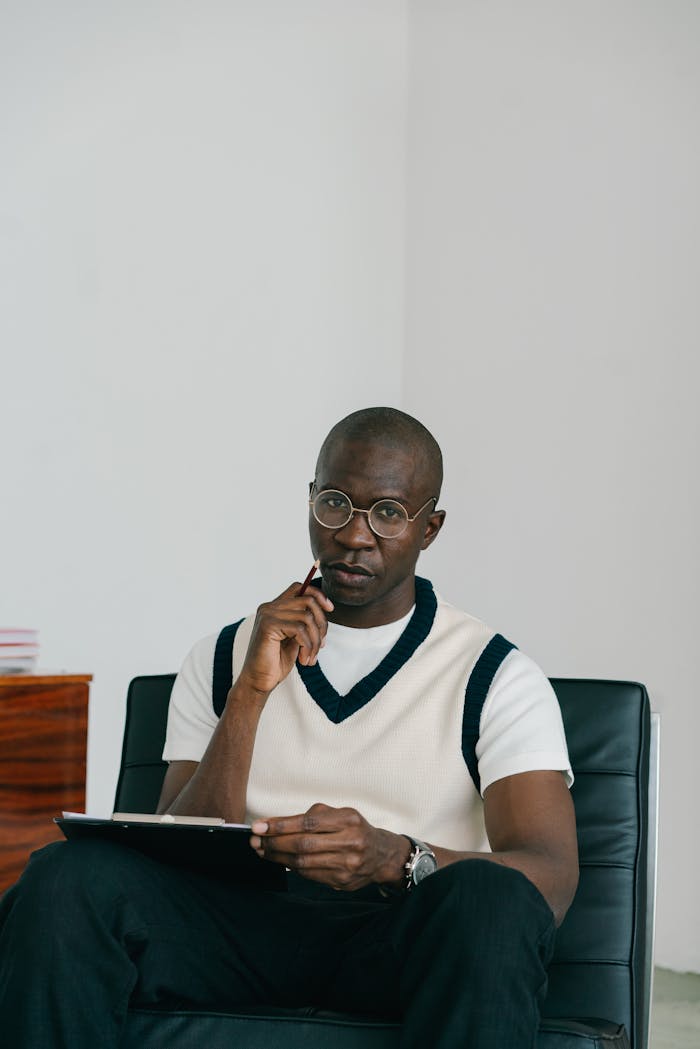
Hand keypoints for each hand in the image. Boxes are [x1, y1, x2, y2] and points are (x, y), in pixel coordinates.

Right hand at [237, 582, 333, 697]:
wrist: (258, 682)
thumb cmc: (275, 662)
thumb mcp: (295, 638)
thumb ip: (305, 623)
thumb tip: (326, 609)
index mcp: (274, 608)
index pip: (299, 587)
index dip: (318, 594)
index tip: (330, 609)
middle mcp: (269, 607)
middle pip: (308, 601)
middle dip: (322, 624)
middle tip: (322, 645)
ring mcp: (267, 615)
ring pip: (307, 617)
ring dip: (315, 640)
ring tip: (311, 657)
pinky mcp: (267, 626)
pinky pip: (300, 630)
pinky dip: (308, 647)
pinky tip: (304, 661)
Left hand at [249, 803, 410, 890]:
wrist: (381, 854)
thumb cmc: (354, 829)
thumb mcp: (340, 813)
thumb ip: (313, 816)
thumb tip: (276, 824)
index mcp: (348, 819)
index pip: (308, 822)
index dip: (280, 825)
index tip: (259, 826)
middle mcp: (350, 841)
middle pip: (303, 844)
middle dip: (274, 842)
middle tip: (255, 840)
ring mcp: (347, 864)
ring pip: (303, 862)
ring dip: (278, 857)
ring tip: (262, 850)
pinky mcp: (342, 881)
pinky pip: (309, 875)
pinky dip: (291, 867)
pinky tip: (281, 860)